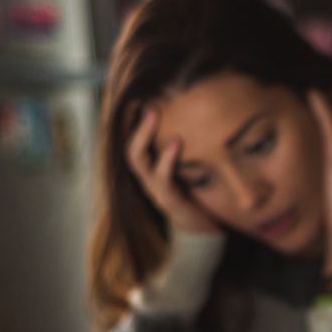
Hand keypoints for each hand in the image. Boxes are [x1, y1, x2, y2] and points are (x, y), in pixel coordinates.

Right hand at [125, 106, 221, 234]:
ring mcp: (156, 190)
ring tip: (153, 113)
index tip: (136, 99)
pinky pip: (164, 178)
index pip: (130, 143)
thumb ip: (182, 149)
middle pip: (129, 149)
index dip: (128, 122)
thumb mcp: (187, 168)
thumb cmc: (196, 195)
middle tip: (143, 103)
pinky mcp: (170, 201)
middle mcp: (146, 179)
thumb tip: (192, 116)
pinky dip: (167, 159)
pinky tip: (176, 142)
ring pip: (139, 161)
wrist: (203, 232)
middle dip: (132, 125)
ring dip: (144, 135)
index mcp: (149, 171)